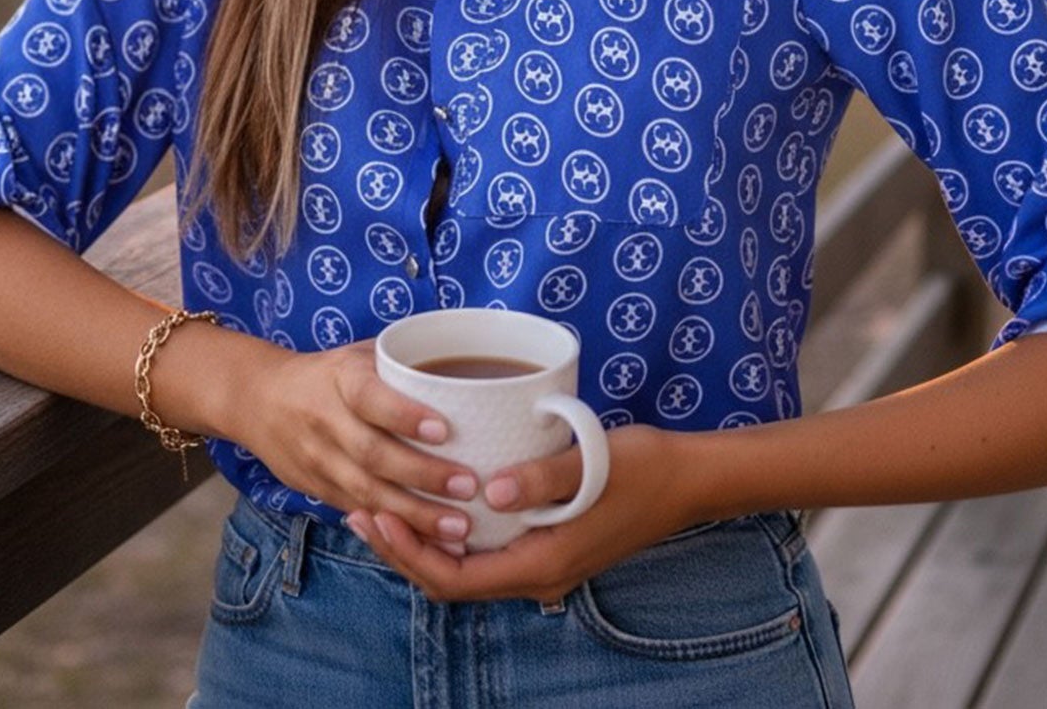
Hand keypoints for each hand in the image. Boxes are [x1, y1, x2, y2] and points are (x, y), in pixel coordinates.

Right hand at [226, 337, 479, 548]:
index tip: (444, 430)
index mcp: (339, 380)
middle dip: (423, 475)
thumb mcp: (358, 354)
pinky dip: (395, 530)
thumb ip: (402, 362)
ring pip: (367, 494)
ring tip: (459, 527)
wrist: (258, 400)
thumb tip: (466, 367)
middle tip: (469, 486)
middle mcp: (325, 422)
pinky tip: (431, 542)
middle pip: (373, 454)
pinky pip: (359, 513)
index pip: (370, 399)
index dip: (404, 415)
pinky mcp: (319, 491)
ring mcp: (319, 461)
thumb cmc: (327, 373)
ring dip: (415, 515)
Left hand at [346, 424, 697, 600]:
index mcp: (541, 563)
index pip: (455, 579)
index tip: (373, 516)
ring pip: (466, 570)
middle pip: (451, 581)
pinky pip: (486, 555)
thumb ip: (542, 478)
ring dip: (422, 544)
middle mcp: (537, 575)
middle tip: (359, 510)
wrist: (687, 482)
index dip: (407, 554)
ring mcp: (544, 564)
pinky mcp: (549, 546)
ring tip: (382, 505)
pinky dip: (452, 535)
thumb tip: (492, 491)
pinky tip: (436, 501)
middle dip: (401, 551)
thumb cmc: (641, 469)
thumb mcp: (592, 464)